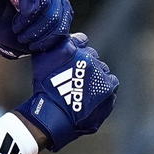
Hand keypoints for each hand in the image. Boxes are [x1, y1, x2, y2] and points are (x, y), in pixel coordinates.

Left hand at [0, 0, 72, 58]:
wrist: (8, 33)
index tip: (23, 13)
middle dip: (32, 20)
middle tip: (17, 31)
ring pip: (56, 15)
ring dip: (39, 31)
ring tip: (23, 39)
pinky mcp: (65, 11)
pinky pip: (63, 26)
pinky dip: (49, 38)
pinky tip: (36, 45)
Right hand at [16, 33, 116, 150]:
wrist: (54, 116)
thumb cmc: (45, 88)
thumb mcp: (43, 59)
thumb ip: (57, 44)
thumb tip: (69, 37)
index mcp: (78, 52)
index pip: (82, 40)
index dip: (75, 50)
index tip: (69, 60)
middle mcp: (94, 63)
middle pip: (93, 59)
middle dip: (85, 66)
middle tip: (72, 79)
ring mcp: (104, 79)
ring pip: (103, 73)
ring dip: (95, 78)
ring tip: (81, 90)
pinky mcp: (109, 94)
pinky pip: (110, 88)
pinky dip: (102, 91)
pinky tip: (89, 97)